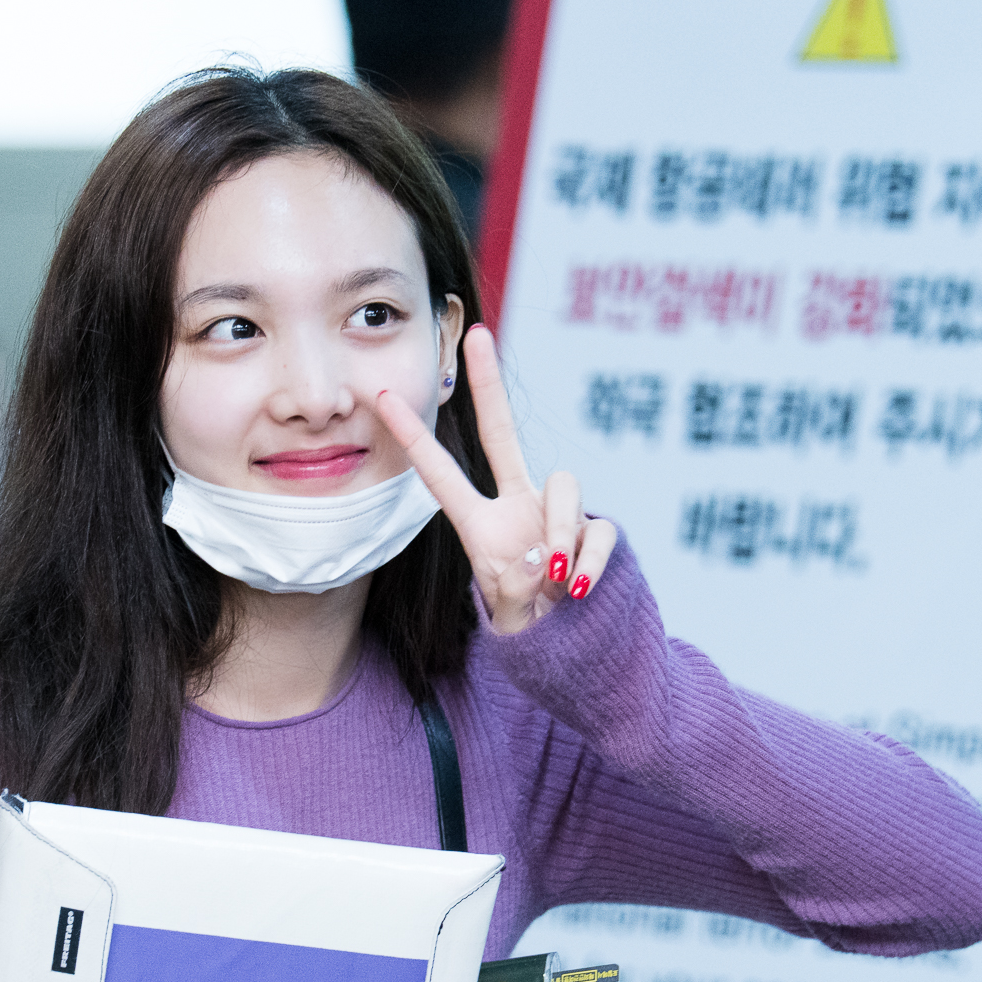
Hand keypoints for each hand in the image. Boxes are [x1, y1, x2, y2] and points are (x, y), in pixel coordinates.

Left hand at [376, 324, 616, 634]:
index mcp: (480, 524)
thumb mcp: (509, 618)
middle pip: (502, 434)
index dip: (413, 438)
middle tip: (478, 335)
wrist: (572, 646)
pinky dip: (591, 560)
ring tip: (557, 580)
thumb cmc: (529, 628)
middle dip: (490, 384)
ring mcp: (556, 513)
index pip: (441, 474)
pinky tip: (579, 589)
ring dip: (559, 532)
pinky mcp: (594, 530)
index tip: (383, 395)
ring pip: (564, 486)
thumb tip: (542, 559)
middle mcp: (517, 506)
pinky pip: (599, 529)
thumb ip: (517, 590)